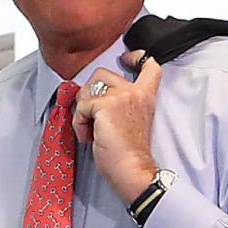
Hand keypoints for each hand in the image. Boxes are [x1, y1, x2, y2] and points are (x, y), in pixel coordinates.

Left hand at [74, 50, 161, 201]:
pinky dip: (78, 124)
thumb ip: (121, 102)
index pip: (149, 64)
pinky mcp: (105, 107)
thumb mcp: (131, 120)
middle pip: (102, 73)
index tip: (126, 60)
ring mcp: (121, 97)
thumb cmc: (129, 153)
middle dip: (89, 93)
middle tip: (93, 116)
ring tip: (92, 130)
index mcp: (145, 96)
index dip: (136, 56)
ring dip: (82, 110)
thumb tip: (93, 94)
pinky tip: (89, 138)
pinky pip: (80, 107)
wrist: (131, 171)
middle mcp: (135, 92)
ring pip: (87, 89)